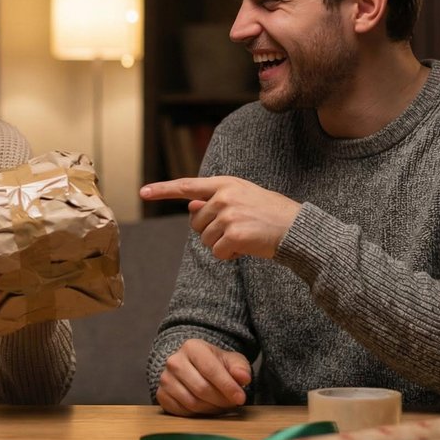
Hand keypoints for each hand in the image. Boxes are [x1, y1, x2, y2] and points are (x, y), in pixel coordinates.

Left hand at [140, 176, 299, 259]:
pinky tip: (246, 248)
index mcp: (225, 184)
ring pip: (205, 240)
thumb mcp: (243, 199)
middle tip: (238, 230)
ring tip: (246, 237)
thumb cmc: (271, 214)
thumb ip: (216, 200)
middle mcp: (224, 196)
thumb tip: (191, 207)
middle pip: (196, 224)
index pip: (187, 186)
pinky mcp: (233, 235)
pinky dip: (229, 256)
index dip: (163, 190)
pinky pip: (217, 253)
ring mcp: (228, 215)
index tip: (143, 192)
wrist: (297, 229)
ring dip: (222, 245)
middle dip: (212, 232)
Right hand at [156, 339, 252, 415]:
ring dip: (211, 408)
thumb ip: (239, 368)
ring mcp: (165, 379)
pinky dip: (198, 414)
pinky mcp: (161, 395)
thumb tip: (244, 378)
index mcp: (192, 347)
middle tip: (232, 403)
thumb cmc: (214, 364)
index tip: (241, 398)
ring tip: (221, 405)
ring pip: (192, 402)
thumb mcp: (230, 361)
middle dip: (221, 400)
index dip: (227, 386)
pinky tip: (207, 408)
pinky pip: (182, 412)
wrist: (192, 367)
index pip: (210, 369)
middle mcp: (174, 361)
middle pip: (201, 388)